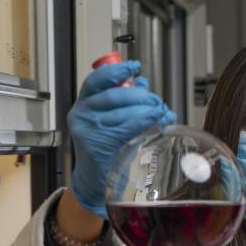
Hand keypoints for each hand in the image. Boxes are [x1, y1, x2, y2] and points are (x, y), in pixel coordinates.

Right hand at [67, 60, 174, 217]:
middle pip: (115, 95)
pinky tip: (158, 123)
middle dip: (142, 96)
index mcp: (83, 103)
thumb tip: (142, 82)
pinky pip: (128, 129)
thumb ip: (124, 101)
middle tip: (158, 100)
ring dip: (149, 111)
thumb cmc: (106, 148)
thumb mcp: (110, 120)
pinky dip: (146, 124)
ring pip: (124, 112)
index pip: (97, 80)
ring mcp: (88, 130)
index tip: (134, 67)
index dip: (117, 71)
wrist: (95, 179)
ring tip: (163, 112)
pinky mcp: (99, 144)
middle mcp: (82, 114)